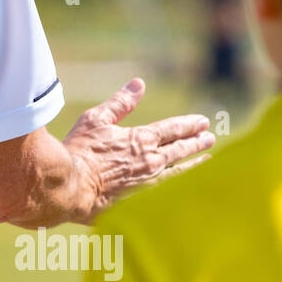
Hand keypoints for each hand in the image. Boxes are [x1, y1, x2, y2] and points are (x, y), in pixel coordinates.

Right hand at [63, 78, 213, 220]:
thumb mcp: (96, 120)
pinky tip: (182, 179)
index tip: (203, 122)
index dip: (189, 124)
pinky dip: (180, 179)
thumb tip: (139, 84)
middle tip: (210, 138)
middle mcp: (151, 160)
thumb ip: (120, 103)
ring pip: (178, 168)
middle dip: (196, 142)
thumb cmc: (80, 151)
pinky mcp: (141, 197)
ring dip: (193, 161)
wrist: (71, 188)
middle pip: (180, 149)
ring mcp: (148, 181)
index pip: (173, 129)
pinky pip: (168, 185)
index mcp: (141, 139)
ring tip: (206, 156)